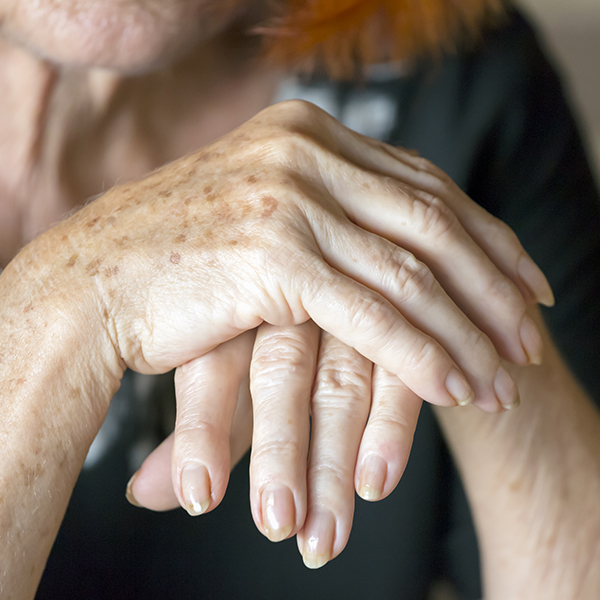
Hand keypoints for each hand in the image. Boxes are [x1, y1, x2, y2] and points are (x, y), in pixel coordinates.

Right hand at [13, 99, 549, 521]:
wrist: (96, 279)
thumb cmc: (178, 256)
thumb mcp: (263, 213)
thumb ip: (326, 207)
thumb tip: (390, 236)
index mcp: (306, 134)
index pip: (425, 184)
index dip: (487, 237)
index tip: (526, 282)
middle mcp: (304, 153)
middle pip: (434, 223)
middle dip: (495, 286)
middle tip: (533, 336)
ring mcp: (290, 200)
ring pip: (412, 272)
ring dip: (468, 331)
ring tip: (507, 379)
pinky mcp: (275, 257)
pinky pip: (373, 313)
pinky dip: (422, 355)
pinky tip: (457, 389)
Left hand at [128, 322, 421, 569]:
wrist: (336, 264)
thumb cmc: (270, 329)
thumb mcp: (234, 366)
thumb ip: (203, 427)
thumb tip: (140, 492)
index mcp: (240, 304)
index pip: (214, 365)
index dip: (204, 429)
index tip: (198, 494)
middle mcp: (291, 302)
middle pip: (280, 374)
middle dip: (279, 454)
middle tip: (275, 523)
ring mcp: (347, 309)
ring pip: (340, 384)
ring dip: (333, 462)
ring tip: (324, 535)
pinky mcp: (398, 322)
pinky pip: (395, 378)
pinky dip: (390, 430)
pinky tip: (377, 479)